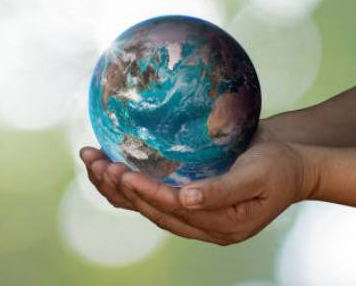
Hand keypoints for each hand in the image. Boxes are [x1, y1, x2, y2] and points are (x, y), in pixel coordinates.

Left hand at [80, 138, 311, 245]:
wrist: (293, 162)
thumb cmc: (279, 166)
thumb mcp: (257, 176)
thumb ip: (222, 191)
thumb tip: (185, 200)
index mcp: (220, 225)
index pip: (172, 209)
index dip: (145, 191)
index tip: (121, 172)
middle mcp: (200, 224)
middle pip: (150, 209)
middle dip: (119, 186)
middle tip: (96, 161)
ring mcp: (192, 213)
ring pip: (144, 203)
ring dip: (114, 183)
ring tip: (90, 158)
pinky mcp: (187, 198)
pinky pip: (150, 194)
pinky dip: (126, 180)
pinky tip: (106, 163)